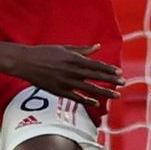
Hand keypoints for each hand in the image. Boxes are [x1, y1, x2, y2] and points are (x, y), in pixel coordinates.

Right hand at [8, 43, 124, 108]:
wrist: (26, 62)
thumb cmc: (45, 52)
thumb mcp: (65, 48)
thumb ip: (83, 50)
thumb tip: (98, 46)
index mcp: (74, 59)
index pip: (96, 65)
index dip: (109, 69)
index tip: (119, 73)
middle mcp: (72, 71)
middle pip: (96, 77)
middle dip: (111, 81)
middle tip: (124, 83)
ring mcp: (66, 82)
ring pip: (89, 89)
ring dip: (104, 92)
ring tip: (116, 95)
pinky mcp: (59, 91)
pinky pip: (76, 97)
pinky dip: (86, 101)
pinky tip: (96, 104)